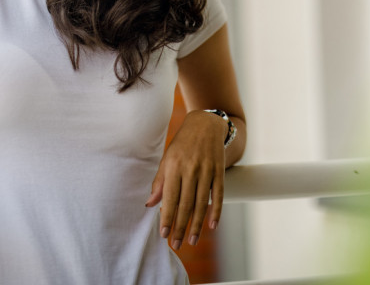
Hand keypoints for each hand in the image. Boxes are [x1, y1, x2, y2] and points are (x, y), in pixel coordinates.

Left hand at [146, 110, 227, 249]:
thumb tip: (150, 204)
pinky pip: (218, 194)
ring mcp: (206, 170)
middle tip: (176, 245)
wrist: (205, 124)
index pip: (170, 198)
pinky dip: (216, 210)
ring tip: (192, 241)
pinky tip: (213, 225)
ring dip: (197, 224)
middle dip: (180, 226)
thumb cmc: (182, 144)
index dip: (166, 218)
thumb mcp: (167, 159)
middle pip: (185, 204)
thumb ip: (160, 182)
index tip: (164, 235)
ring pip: (201, 203)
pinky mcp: (219, 171)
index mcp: (174, 166)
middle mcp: (190, 169)